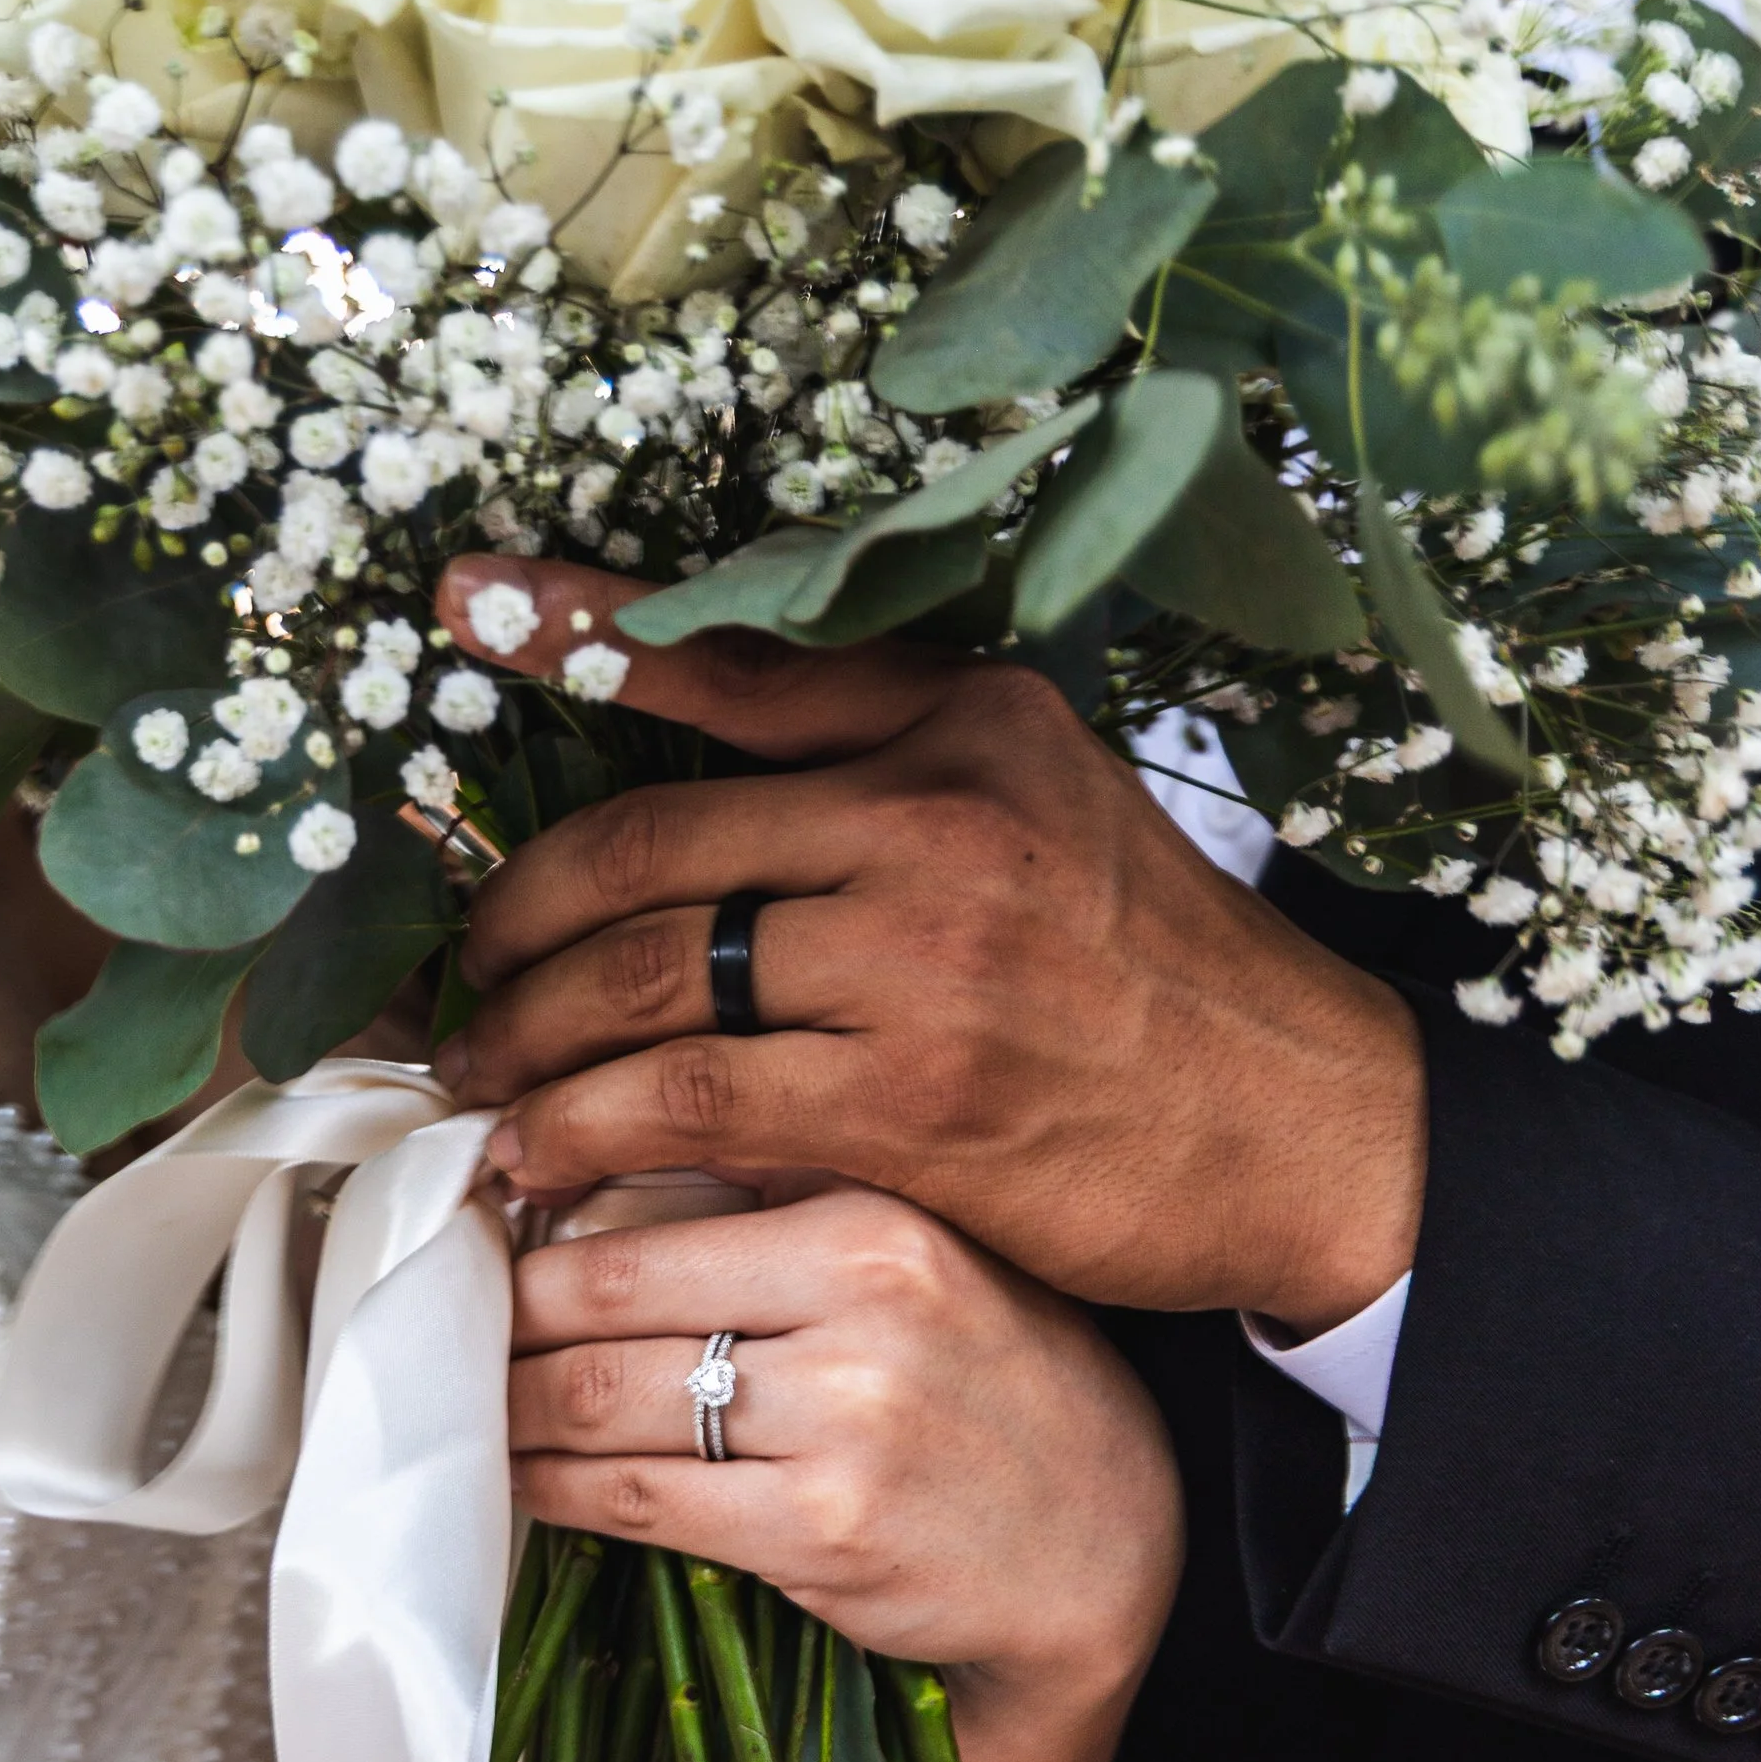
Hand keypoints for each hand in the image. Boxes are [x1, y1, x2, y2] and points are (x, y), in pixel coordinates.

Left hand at [441, 557, 1426, 1332]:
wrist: (1305, 1127)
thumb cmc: (1155, 977)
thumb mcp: (1046, 805)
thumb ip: (889, 767)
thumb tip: (702, 774)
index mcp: (966, 723)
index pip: (733, 664)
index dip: (582, 626)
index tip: (463, 600)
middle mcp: (939, 817)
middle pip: (641, 849)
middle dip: (508, 922)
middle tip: (455, 981)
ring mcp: (923, 961)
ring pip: (643, 981)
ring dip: (525, 1040)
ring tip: (479, 1081)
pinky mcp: (910, 1103)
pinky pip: (686, 1103)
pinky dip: (584, 1133)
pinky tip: (541, 1161)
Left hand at [510, 1182, 1182, 1761]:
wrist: (1102, 1544)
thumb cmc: (994, 1383)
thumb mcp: (926, 1249)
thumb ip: (785, 1199)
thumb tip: (587, 1169)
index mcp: (878, 1212)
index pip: (650, 1204)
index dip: (536, 1227)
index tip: (482, 1240)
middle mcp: (864, 1304)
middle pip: (602, 1300)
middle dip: (502, 1322)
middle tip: (448, 1328)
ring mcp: (843, 1425)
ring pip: (598, 1402)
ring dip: (508, 1410)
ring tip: (471, 1404)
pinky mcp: (819, 1535)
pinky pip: (631, 1500)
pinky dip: (554, 1490)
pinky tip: (525, 1481)